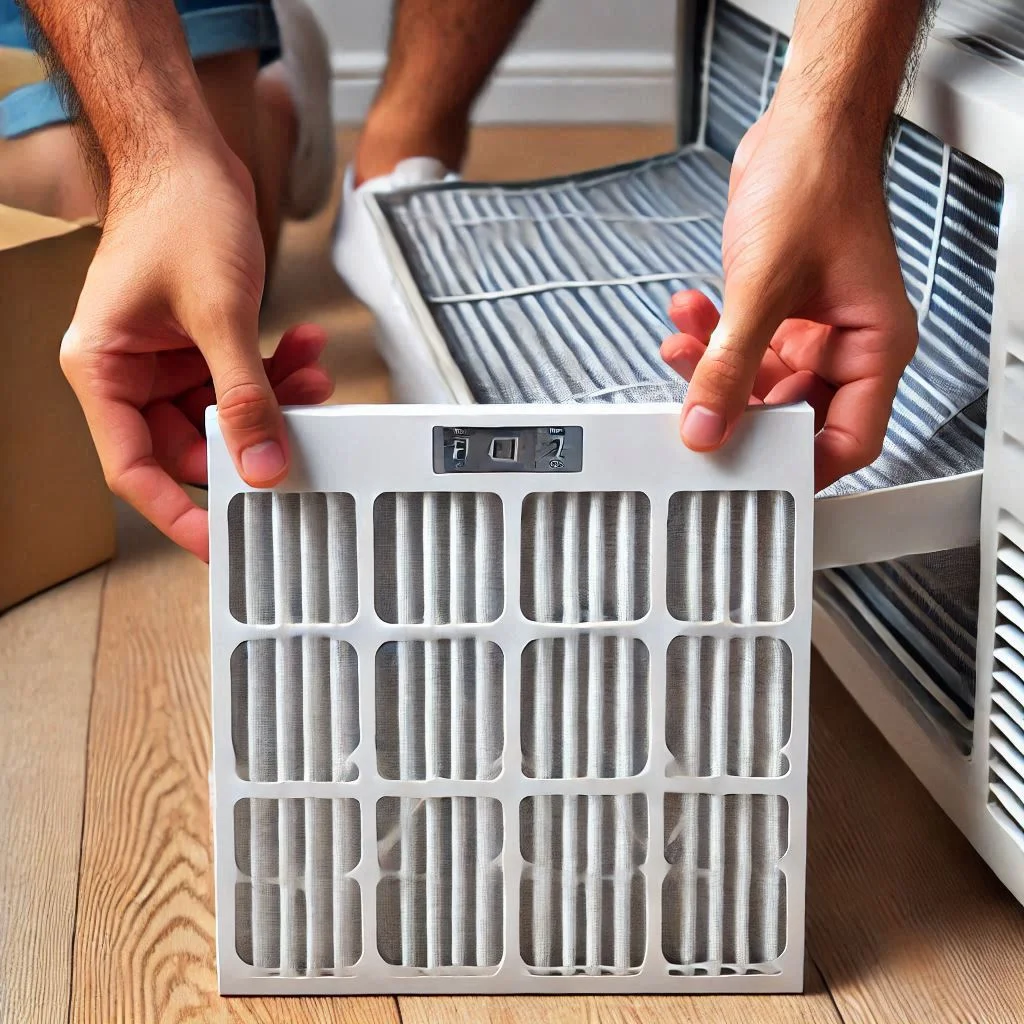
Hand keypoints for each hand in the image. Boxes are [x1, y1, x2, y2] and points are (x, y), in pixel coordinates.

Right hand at [60, 137, 331, 559]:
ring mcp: (167, 362)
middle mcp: (130, 374)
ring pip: (225, 416)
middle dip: (249, 442)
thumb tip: (263, 462)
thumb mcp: (219, 315)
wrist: (192, 157)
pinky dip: (275, 374)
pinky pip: (241, 383)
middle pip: (189, 446)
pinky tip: (303, 352)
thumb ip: (245, 395)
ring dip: (273, 403)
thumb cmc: (179, 214)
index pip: (134, 468)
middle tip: (295, 445)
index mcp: (103, 371)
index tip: (221, 542)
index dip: (178, 512)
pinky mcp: (199, 347)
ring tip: (311, 381)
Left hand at [661, 104, 916, 490]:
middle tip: (698, 410)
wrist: (801, 128)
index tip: (753, 477)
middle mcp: (845, 345)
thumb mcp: (764, 287)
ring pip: (755, 381)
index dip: (801, 465)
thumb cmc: (816, 182)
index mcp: (873, 347)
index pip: (847, 439)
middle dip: (737, 409)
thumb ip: (730, 364)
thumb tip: (707, 423)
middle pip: (790, 415)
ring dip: (712, 367)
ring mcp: (810, 330)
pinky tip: (688, 314)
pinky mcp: (778, 312)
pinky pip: (739, 346)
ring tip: (680, 347)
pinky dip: (709, 336)